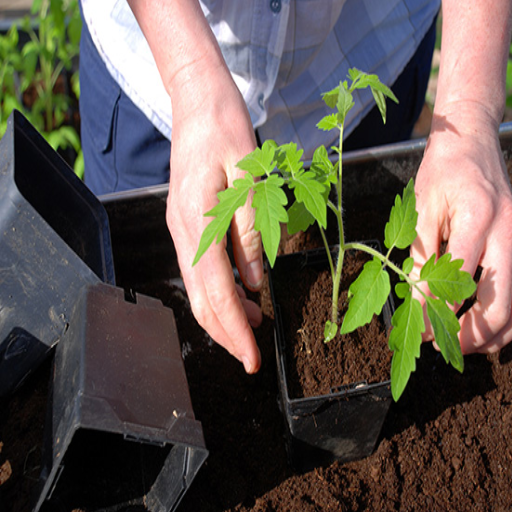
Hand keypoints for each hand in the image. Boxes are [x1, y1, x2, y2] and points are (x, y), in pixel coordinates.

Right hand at [166, 71, 263, 373]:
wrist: (198, 103)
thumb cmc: (226, 131)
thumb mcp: (250, 179)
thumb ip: (252, 233)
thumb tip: (256, 283)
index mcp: (197, 220)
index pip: (216, 290)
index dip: (235, 329)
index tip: (252, 358)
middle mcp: (182, 232)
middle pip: (201, 298)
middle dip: (227, 332)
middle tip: (251, 358)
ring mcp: (181, 229)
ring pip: (199, 288)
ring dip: (225, 313)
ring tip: (256, 327)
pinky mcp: (187, 225)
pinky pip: (201, 270)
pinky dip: (221, 291)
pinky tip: (244, 295)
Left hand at [411, 107, 511, 353]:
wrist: (473, 145)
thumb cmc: (443, 172)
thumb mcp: (421, 210)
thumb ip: (422, 255)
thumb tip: (417, 298)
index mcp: (479, 218)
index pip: (458, 279)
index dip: (437, 309)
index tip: (421, 329)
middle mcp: (510, 233)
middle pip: (501, 302)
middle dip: (472, 333)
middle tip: (444, 345)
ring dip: (493, 332)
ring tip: (463, 344)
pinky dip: (505, 316)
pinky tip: (485, 327)